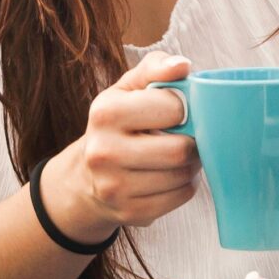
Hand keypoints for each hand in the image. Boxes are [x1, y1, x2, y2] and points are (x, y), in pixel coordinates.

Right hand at [39, 52, 201, 242]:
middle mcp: (104, 152)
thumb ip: (155, 69)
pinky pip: (181, 196)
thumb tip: (183, 66)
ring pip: (183, 176)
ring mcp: (115, 187)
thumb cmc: (117, 124)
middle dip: (193, 141)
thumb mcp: (127, 89)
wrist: (85, 176)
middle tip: (188, 136)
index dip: (186, 108)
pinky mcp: (130, 213)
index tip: (178, 111)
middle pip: (180, 150)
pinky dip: (185, 184)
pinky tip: (171, 175)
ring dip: (191, 164)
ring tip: (179, 154)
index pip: (174, 108)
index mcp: (105, 113)